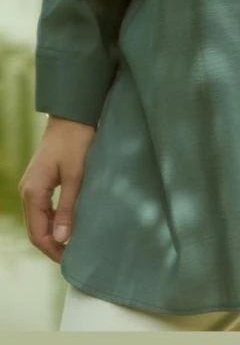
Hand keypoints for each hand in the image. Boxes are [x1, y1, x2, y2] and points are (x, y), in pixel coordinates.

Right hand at [18, 116, 96, 263]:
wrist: (72, 115)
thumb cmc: (76, 142)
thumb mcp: (76, 176)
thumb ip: (67, 208)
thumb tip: (61, 239)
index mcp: (33, 192)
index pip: (37, 233)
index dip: (52, 250)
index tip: (69, 261)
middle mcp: (28, 191)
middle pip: (35, 228)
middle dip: (51, 245)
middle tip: (72, 257)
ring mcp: (32, 185)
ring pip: (38, 219)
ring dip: (52, 233)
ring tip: (72, 245)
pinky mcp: (41, 180)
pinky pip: (43, 208)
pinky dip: (53, 220)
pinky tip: (67, 224)